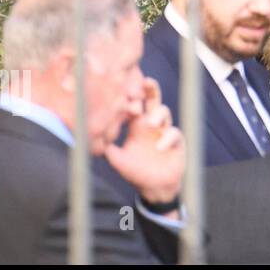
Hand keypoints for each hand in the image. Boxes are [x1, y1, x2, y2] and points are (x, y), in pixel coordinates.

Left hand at [104, 78, 184, 205]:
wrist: (154, 188)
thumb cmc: (135, 172)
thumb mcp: (117, 159)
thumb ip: (108, 147)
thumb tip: (92, 138)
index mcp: (137, 126)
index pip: (134, 106)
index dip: (130, 99)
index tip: (123, 93)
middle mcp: (151, 125)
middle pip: (153, 100)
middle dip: (151, 89)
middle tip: (147, 82)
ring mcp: (164, 131)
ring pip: (164, 112)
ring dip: (157, 114)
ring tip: (150, 123)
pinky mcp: (177, 141)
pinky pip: (174, 133)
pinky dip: (167, 138)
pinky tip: (159, 147)